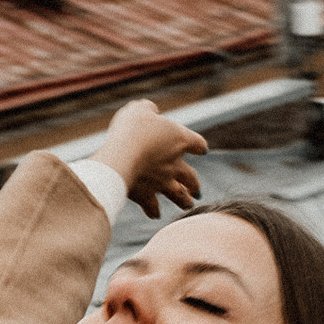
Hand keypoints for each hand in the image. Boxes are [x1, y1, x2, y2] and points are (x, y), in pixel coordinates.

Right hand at [91, 99, 206, 219]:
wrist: (122, 156)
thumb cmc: (132, 129)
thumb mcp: (140, 110)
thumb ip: (148, 109)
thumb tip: (150, 110)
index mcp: (179, 141)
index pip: (198, 144)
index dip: (199, 146)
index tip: (201, 149)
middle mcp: (175, 165)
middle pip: (191, 177)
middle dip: (195, 185)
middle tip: (197, 190)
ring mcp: (163, 183)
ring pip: (180, 196)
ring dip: (184, 201)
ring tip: (188, 204)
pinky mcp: (146, 196)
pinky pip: (153, 207)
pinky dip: (154, 211)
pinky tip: (154, 213)